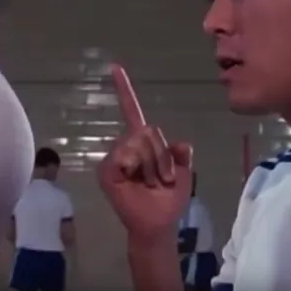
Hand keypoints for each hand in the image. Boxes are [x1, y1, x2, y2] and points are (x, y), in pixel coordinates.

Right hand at [97, 64, 191, 242]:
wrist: (157, 224)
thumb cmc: (169, 200)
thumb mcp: (183, 174)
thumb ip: (182, 156)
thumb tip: (181, 145)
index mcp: (142, 143)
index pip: (133, 112)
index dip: (125, 90)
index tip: (116, 67)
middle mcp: (125, 146)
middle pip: (148, 131)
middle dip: (162, 155)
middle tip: (162, 178)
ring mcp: (115, 158)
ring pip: (139, 144)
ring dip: (153, 165)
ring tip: (151, 183)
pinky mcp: (108, 171)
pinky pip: (125, 157)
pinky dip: (137, 169)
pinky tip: (136, 183)